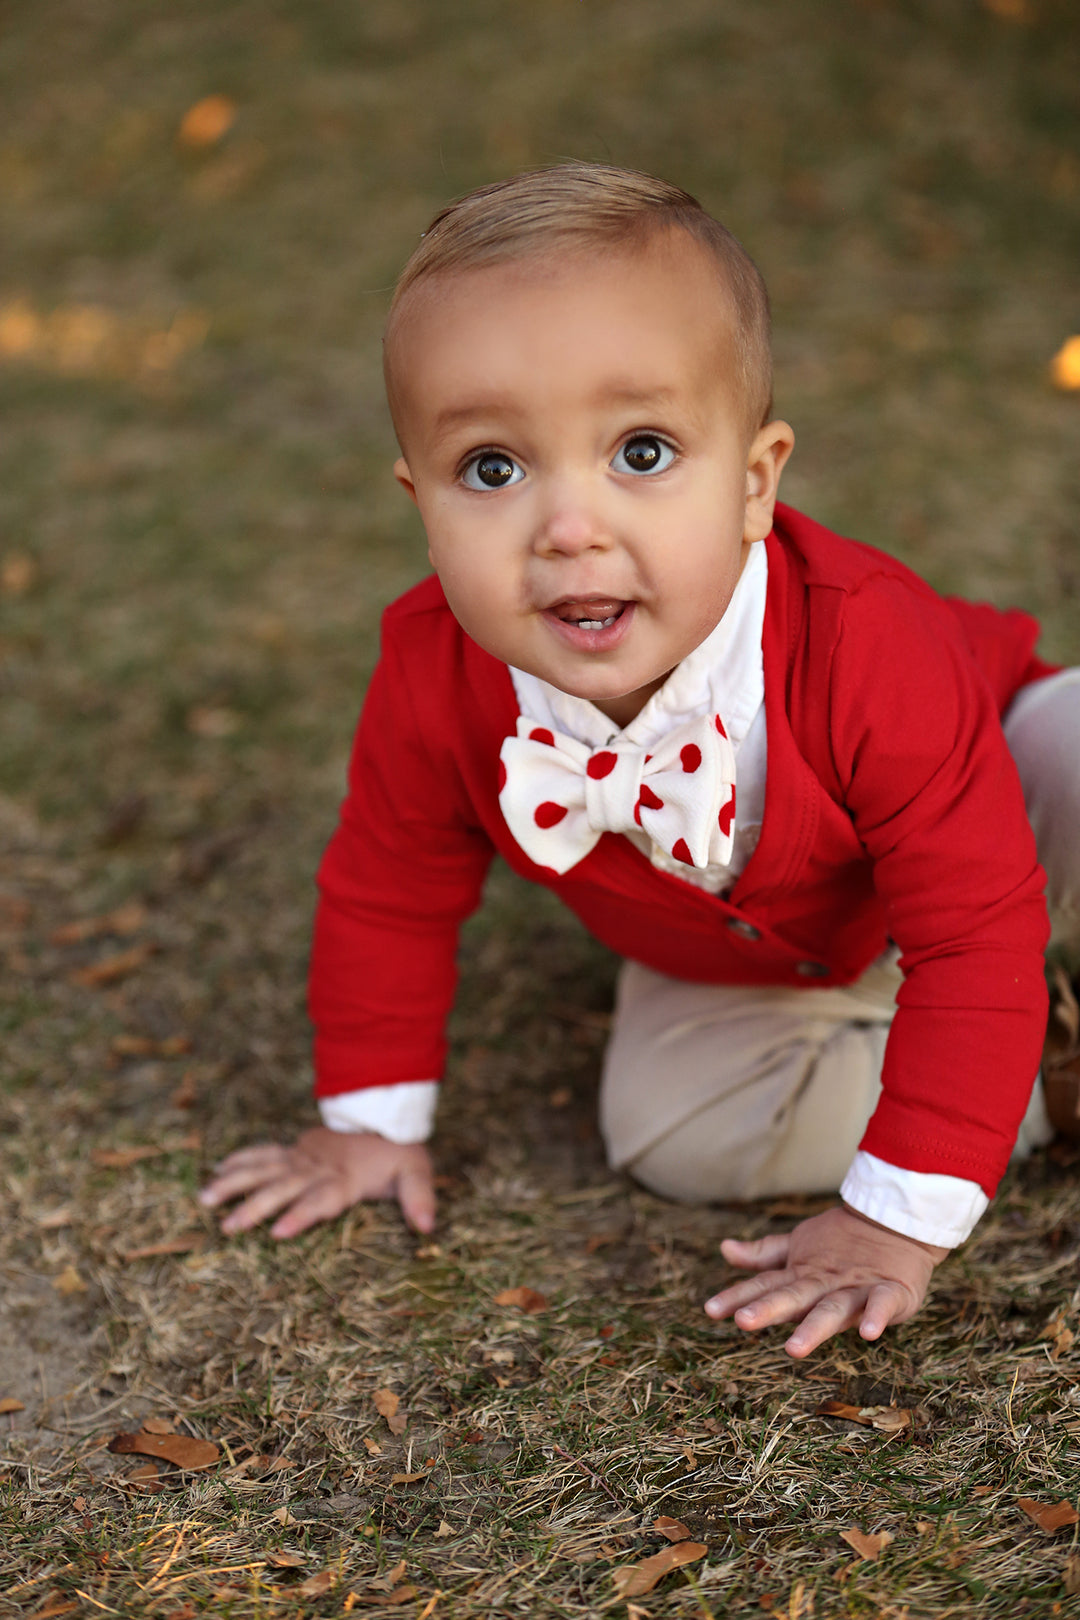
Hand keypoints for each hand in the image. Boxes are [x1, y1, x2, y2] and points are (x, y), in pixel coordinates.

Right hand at [198, 1127, 435, 1239]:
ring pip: (263, 1169)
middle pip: (283, 1188)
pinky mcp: (294, 1149)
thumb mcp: (416, 1171)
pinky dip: (241, 1160)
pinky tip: (217, 1171)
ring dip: (234, 1183)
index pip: (320, 1199)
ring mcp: (302, 1157)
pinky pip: (264, 1153)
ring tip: (205, 1198)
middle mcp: (317, 1168)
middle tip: (228, 1227)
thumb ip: (420, 1198)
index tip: (278, 1232)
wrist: (384, 1115)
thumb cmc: (398, 1151)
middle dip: (255, 1207)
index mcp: (344, 1179)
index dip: (301, 1215)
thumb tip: (428, 1227)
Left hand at [703, 1204, 948, 1358]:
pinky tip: (867, 1333)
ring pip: (832, 1308)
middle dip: (768, 1309)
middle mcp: (824, 1281)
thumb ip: (764, 1257)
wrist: (896, 1222)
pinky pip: (882, 1303)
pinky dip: (876, 1316)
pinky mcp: (890, 1290)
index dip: (739, 1296)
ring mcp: (856, 1286)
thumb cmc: (842, 1243)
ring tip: (794, 1347)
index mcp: (802, 1274)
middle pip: (793, 1296)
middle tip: (743, 1321)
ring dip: (813, 1326)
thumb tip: (724, 1249)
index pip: (766, 1284)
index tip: (710, 1310)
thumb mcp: (799, 1249)